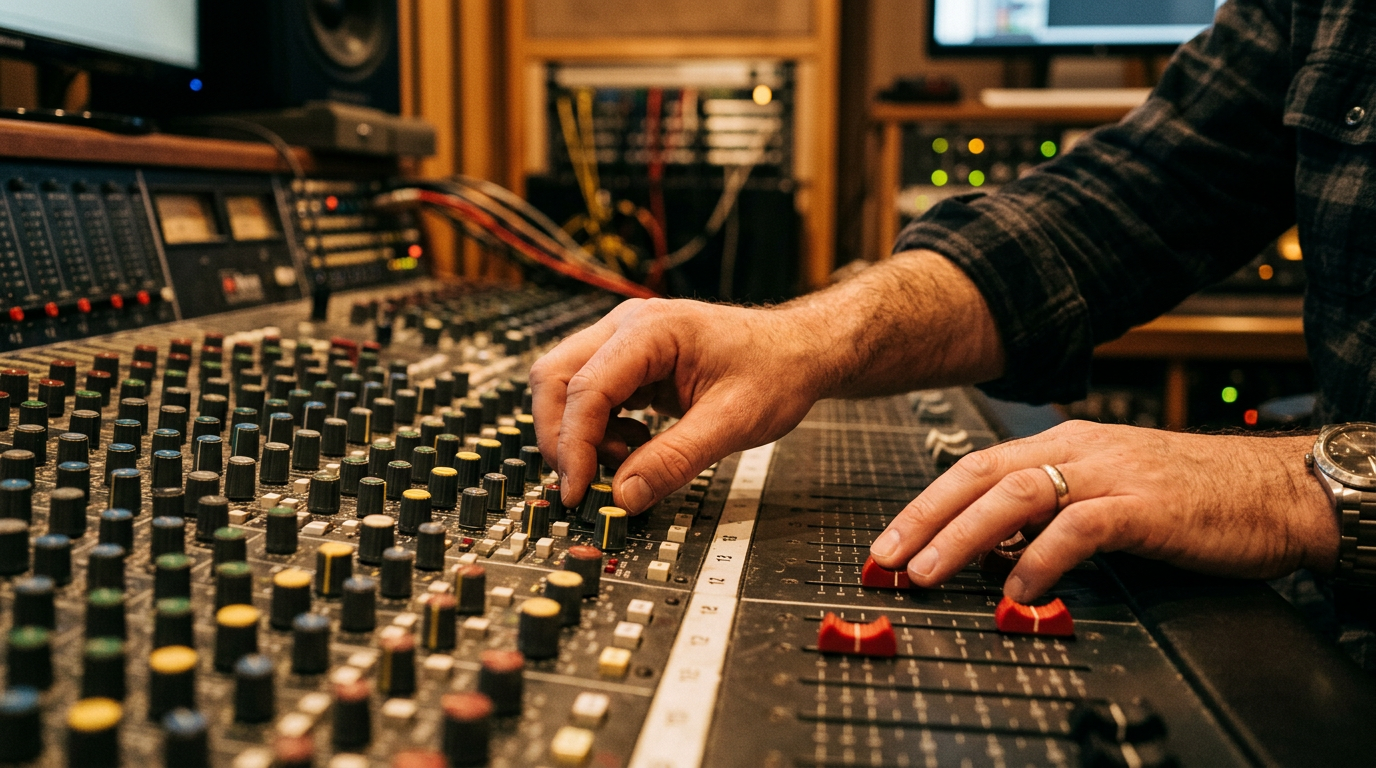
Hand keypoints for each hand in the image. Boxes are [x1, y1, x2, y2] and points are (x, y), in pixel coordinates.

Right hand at [529, 298, 831, 511]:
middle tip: (585, 484)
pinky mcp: (629, 362)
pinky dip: (599, 429)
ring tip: (626, 461)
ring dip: (580, 434)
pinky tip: (636, 446)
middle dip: (562, 437)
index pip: (585, 389)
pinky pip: (591, 396)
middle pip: (555, 379)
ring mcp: (624, 341)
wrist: (800, 351)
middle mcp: (627, 326)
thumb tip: (624, 496)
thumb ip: (674, 461)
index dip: (574, 446)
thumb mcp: (731, 423)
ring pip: (565, 386)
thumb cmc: (776, 370)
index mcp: (650, 330)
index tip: (580, 491)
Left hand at [868, 421, 1337, 601]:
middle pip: (979, 475)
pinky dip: (1039, 558)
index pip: (974, 467)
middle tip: (884, 558)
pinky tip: (1016, 589)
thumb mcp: (1105, 494)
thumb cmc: (1192, 494)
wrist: (1275, 490)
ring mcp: (1110, 474)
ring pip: (1015, 496)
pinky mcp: (1144, 505)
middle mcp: (1079, 450)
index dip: (925, 504)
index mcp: (1063, 444)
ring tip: (928, 573)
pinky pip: (1077, 527)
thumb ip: (1048, 514)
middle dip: (924, 517)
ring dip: (962, 537)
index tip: (888, 540)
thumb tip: (989, 551)